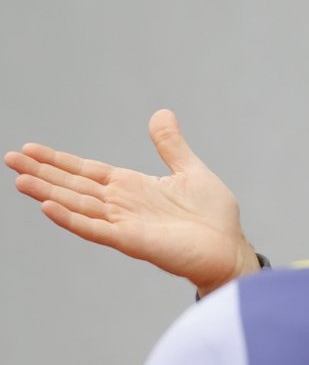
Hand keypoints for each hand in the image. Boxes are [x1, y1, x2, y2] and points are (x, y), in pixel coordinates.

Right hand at [6, 109, 260, 295]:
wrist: (230, 250)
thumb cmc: (214, 218)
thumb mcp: (191, 170)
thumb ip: (171, 145)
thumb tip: (161, 114)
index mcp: (134, 188)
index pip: (88, 171)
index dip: (60, 160)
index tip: (30, 148)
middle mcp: (123, 205)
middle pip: (74, 186)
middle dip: (43, 173)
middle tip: (10, 158)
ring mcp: (125, 224)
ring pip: (78, 205)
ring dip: (48, 193)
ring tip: (19, 180)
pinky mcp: (132, 241)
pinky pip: (95, 229)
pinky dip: (72, 219)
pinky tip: (48, 207)